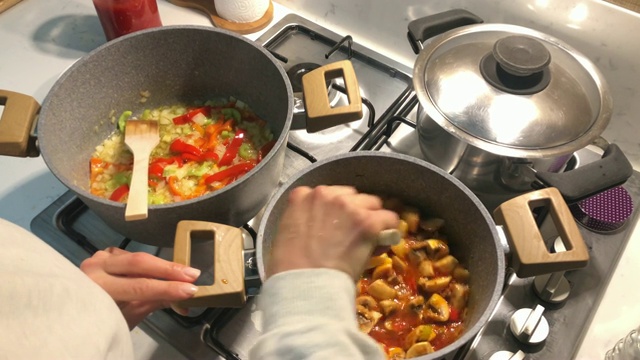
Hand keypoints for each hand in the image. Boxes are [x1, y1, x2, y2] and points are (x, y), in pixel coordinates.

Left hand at [80, 247, 200, 328]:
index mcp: (96, 288)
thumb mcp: (127, 318)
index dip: (167, 288)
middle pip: (138, 263)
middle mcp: (94, 267)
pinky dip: (147, 265)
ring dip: (161, 267)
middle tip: (194, 274)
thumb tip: (184, 298)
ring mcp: (97, 258)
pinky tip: (161, 271)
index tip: (192, 290)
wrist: (72, 317)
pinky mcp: (103, 255)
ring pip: (136, 258)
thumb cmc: (99, 324)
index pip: (138, 286)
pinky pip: (130, 257)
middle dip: (169, 269)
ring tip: (185, 274)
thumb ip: (154, 302)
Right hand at [267, 185, 398, 279]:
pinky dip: (388, 230)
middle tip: (351, 233)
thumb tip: (325, 228)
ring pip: (372, 204)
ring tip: (366, 239)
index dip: (334, 210)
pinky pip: (389, 218)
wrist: (304, 283)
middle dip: (353, 211)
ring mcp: (348, 206)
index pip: (326, 194)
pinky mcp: (367, 222)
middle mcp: (325, 194)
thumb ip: (304, 220)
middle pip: (351, 195)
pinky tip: (380, 244)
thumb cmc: (289, 268)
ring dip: (370, 218)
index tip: (335, 225)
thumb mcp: (287, 233)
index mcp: (301, 196)